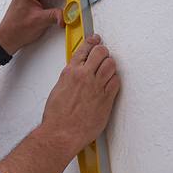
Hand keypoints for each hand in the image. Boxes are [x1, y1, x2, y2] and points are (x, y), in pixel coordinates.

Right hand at [41, 35, 119, 153]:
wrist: (61, 133)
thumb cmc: (56, 116)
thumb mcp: (58, 89)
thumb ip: (70, 78)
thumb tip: (77, 73)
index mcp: (70, 72)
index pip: (84, 49)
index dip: (92, 41)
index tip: (96, 39)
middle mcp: (84, 76)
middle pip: (101, 52)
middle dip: (103, 53)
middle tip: (103, 57)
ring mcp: (97, 87)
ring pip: (111, 65)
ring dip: (110, 66)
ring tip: (107, 71)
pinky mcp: (106, 99)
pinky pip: (116, 82)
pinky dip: (115, 80)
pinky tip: (110, 84)